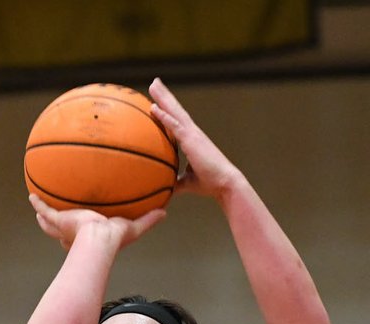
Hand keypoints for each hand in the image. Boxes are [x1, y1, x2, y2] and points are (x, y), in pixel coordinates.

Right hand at [28, 193, 164, 251]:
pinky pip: (45, 210)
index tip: (79, 226)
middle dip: (56, 225)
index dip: (78, 233)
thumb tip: (165, 212)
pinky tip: (31, 195)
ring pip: (49, 222)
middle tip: (52, 217)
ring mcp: (63, 227)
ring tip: (38, 206)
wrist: (99, 241)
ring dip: (43, 216)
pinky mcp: (58, 220)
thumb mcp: (134, 228)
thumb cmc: (114, 241)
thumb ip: (148, 220)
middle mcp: (72, 234)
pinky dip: (38, 204)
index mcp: (87, 238)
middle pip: (61, 230)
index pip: (80, 236)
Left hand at [148, 78, 242, 200]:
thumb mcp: (187, 182)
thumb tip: (164, 187)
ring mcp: (192, 134)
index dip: (168, 109)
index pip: (177, 120)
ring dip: (163, 98)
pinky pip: (175, 125)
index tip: (158, 99)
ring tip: (153, 84)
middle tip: (154, 82)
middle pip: (176, 110)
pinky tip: (154, 107)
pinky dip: (164, 116)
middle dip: (165, 96)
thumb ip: (175, 182)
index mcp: (192, 140)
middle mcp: (192, 133)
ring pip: (175, 112)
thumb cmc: (209, 183)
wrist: (224, 184)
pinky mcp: (192, 141)